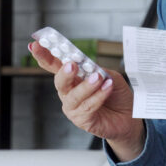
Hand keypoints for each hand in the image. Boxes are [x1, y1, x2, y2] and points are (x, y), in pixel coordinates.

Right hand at [29, 41, 144, 160]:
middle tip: (71, 65)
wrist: (129, 116)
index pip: (54, 65)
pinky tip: (107, 87)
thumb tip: (89, 66)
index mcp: (72, 77)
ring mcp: (73, 107)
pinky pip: (88, 106)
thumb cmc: (116, 94)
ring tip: (98, 77)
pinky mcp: (82, 120)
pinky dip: (98, 96)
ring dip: (86, 85)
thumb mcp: (109, 75)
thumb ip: (97, 70)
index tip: (36, 45)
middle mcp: (69, 92)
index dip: (44, 56)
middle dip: (64, 72)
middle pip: (60, 81)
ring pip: (73, 96)